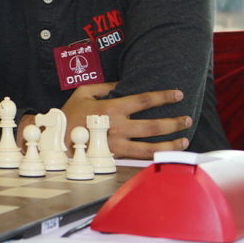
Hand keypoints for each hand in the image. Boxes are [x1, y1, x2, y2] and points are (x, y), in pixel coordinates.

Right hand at [61, 83, 192, 158]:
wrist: (57, 140)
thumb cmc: (70, 115)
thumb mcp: (83, 93)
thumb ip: (105, 86)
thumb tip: (123, 83)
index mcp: (111, 108)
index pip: (144, 100)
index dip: (163, 97)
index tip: (178, 94)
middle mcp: (118, 127)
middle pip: (153, 125)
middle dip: (174, 122)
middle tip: (187, 119)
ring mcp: (117, 145)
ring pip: (151, 147)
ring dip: (171, 144)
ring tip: (184, 140)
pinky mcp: (115, 158)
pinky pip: (140, 160)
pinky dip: (156, 157)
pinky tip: (167, 155)